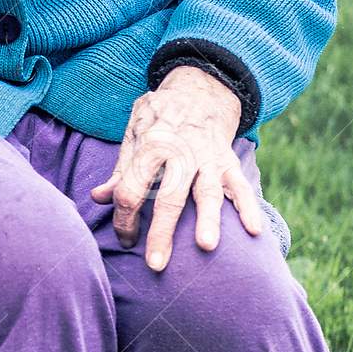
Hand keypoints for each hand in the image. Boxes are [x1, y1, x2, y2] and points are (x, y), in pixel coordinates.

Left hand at [89, 65, 263, 270]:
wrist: (200, 87)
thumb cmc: (160, 116)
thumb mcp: (134, 132)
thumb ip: (121, 168)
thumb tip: (98, 198)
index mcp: (150, 146)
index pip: (132, 187)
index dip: (124, 216)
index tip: (125, 239)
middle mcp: (180, 153)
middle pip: (169, 195)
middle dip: (162, 231)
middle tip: (155, 264)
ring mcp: (208, 157)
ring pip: (208, 191)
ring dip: (208, 219)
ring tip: (205, 246)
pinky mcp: (229, 161)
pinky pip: (241, 185)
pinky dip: (249, 207)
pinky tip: (254, 231)